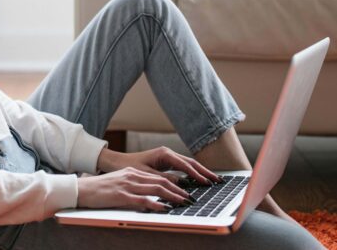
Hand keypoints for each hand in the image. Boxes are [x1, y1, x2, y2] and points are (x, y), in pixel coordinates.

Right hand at [76, 167, 193, 210]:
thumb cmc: (99, 189)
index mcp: (132, 172)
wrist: (81, 189)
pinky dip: (156, 204)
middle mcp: (132, 176)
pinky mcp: (121, 195)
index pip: (158, 177)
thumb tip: (150, 194)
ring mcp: (127, 185)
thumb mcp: (119, 183)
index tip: (185, 191)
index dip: (174, 184)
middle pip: (161, 181)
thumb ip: (134, 186)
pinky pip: (142, 199)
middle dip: (178, 190)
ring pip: (155, 189)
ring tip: (183, 202)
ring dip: (172, 196)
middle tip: (190, 198)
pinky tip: (164, 208)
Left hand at [96, 146, 221, 185]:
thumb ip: (163, 179)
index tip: (207, 183)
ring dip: (201, 172)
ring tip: (214, 181)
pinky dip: (193, 174)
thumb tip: (181, 184)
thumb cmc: (130, 167)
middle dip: (205, 172)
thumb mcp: (146, 175)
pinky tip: (200, 180)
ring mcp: (168, 157)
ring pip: (189, 165)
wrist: (118, 162)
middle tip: (218, 181)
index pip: (185, 165)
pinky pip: (183, 168)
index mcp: (164, 154)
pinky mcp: (167, 162)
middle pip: (191, 163)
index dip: (197, 175)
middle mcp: (168, 153)